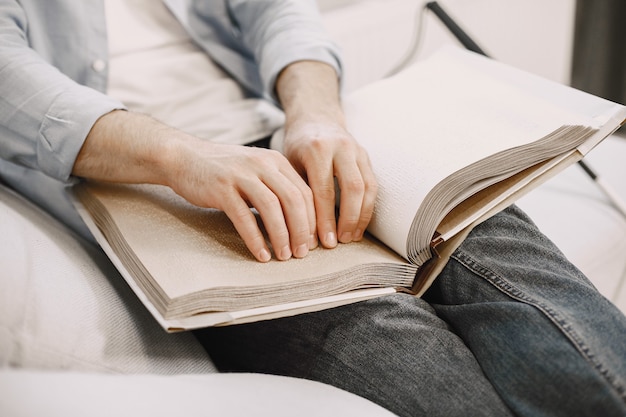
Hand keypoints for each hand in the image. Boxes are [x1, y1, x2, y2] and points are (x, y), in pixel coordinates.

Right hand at [168, 140, 316, 261]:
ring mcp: (241, 175)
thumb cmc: (223, 170)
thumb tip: (301, 223)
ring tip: (284, 256)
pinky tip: (261, 254)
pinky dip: (255, 238)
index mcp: (276, 161)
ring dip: (282, 235)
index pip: (305, 192)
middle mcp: (262, 165)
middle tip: (302, 253)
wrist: (183, 157)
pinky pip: (244, 217)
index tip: (313, 242)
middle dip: (302, 230)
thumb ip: (277, 189)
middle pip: (294, 199)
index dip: (313, 220)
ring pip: (272, 208)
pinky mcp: (222, 189)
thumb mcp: (256, 172)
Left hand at [282, 118, 377, 247]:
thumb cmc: (298, 145)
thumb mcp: (290, 164)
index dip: (325, 219)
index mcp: (317, 149)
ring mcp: (357, 150)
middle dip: (348, 219)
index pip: (324, 190)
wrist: (316, 118)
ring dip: (362, 216)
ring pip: (368, 188)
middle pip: (352, 189)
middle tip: (340, 242)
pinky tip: (359, 224)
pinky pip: (373, 185)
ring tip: (352, 237)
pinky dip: (368, 207)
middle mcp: (341, 147)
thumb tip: (302, 231)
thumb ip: (299, 191)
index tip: (323, 241)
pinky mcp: (367, 156)